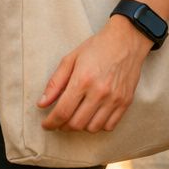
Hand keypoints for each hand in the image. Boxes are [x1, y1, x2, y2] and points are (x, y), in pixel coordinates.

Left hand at [37, 17, 152, 131]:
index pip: (63, 112)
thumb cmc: (97, 47)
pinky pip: (109, 126)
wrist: (126, 41)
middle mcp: (99, 92)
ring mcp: (114, 99)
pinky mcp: (126, 102)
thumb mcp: (70, 59)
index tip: (46, 125)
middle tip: (59, 121)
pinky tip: (92, 116)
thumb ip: (55, 83)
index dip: (51, 122)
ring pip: (92, 128)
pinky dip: (98, 126)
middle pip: (76, 124)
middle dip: (63, 126)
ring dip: (80, 127)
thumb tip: (42, 104)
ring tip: (75, 117)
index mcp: (82, 80)